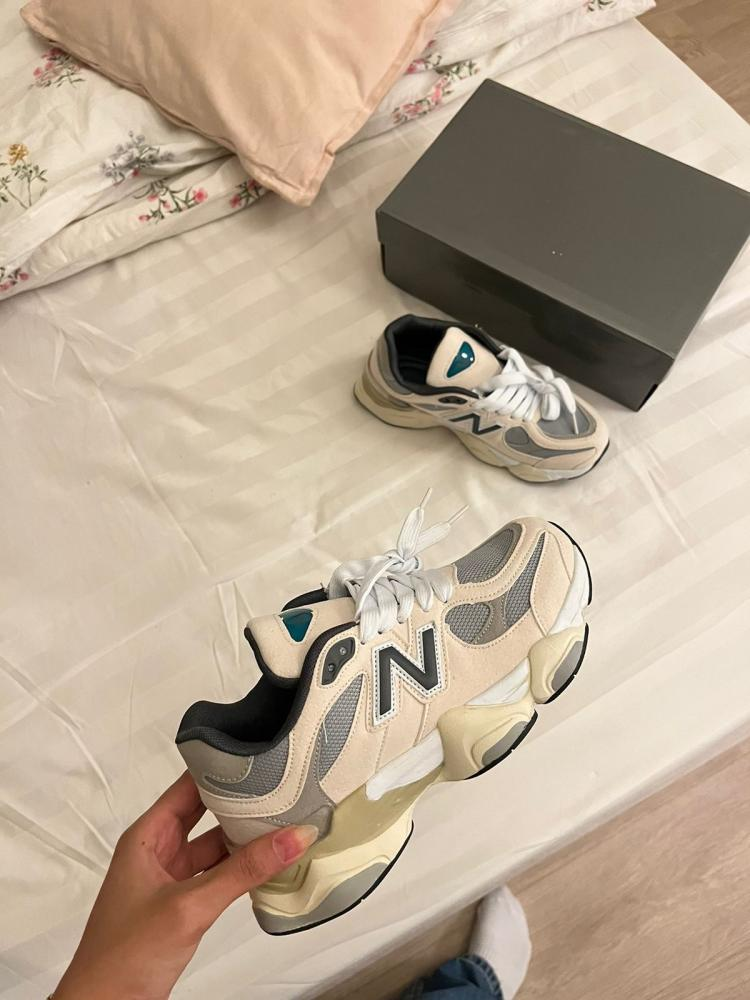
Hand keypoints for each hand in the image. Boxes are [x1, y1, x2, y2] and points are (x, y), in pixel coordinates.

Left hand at [54, 771, 316, 999]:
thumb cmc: (123, 957)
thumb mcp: (190, 906)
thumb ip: (243, 871)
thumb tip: (292, 837)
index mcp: (147, 835)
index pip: (189, 785)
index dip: (221, 768)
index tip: (258, 756)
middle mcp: (158, 850)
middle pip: (206, 813)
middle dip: (241, 802)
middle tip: (282, 786)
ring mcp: (171, 878)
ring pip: (216, 845)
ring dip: (245, 838)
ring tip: (285, 820)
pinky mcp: (183, 904)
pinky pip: (219, 874)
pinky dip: (242, 869)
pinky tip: (269, 863)